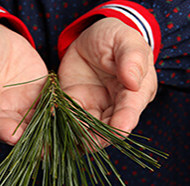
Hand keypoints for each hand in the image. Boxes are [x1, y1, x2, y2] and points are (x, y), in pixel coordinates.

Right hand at [0, 18, 47, 144]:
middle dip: (27, 138)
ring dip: (45, 132)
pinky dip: (57, 114)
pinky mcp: (37, 99)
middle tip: (41, 149)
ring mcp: (20, 107)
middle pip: (13, 128)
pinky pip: (48, 108)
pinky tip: (67, 120)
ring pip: (33, 123)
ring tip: (57, 141)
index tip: (11, 135)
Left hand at [58, 18, 156, 145]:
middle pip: (109, 127)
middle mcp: (116, 106)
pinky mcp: (76, 104)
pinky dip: (62, 123)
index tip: (118, 131)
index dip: (124, 121)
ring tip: (68, 142)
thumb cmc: (115, 38)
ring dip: (79, 136)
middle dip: (99, 137)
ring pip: (89, 129)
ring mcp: (95, 107)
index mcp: (135, 92)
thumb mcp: (125, 41)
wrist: (92, 39)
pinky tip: (54, 127)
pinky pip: (69, 118)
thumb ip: (132, 59)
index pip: (130, 110)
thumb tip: (134, 82)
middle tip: (85, 142)